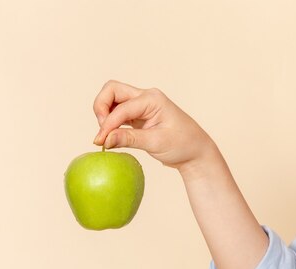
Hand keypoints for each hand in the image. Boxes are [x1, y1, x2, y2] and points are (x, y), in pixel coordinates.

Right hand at [93, 80, 216, 171]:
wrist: (195, 152)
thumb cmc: (182, 145)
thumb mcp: (156, 143)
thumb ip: (129, 139)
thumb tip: (105, 139)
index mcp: (152, 99)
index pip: (121, 108)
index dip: (108, 124)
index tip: (101, 142)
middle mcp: (145, 97)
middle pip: (112, 90)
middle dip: (101, 107)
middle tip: (101, 131)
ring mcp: (141, 105)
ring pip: (113, 99)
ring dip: (104, 113)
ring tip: (105, 135)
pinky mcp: (138, 115)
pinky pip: (118, 111)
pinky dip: (110, 121)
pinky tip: (110, 136)